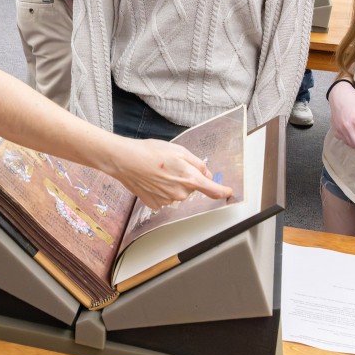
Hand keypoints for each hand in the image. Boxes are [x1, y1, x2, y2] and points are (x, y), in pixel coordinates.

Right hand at [108, 138, 233, 208]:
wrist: (125, 160)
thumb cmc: (151, 152)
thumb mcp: (180, 151)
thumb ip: (198, 164)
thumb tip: (206, 174)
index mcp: (190, 179)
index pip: (214, 190)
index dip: (224, 191)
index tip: (229, 192)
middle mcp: (180, 194)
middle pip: (191, 188)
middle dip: (186, 178)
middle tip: (172, 165)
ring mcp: (167, 201)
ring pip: (177, 193)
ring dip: (172, 183)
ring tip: (158, 171)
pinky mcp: (154, 204)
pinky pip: (164, 197)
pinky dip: (161, 189)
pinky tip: (151, 179)